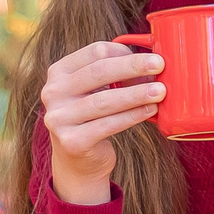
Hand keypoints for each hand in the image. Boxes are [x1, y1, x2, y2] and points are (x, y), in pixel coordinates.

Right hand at [40, 39, 165, 204]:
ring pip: (104, 100)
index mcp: (59, 72)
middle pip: (99, 71)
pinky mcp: (71, 142)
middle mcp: (53, 93)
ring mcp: (59, 118)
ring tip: (160, 91)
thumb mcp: (96, 90)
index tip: (151, 57)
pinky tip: (151, 110)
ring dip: (136, 93)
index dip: (125, 52)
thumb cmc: (95, 117)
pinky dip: (132, 116)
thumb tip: (152, 60)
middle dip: (133, 66)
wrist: (79, 161)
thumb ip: (114, 73)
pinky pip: (108, 125)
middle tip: (160, 64)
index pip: (95, 52)